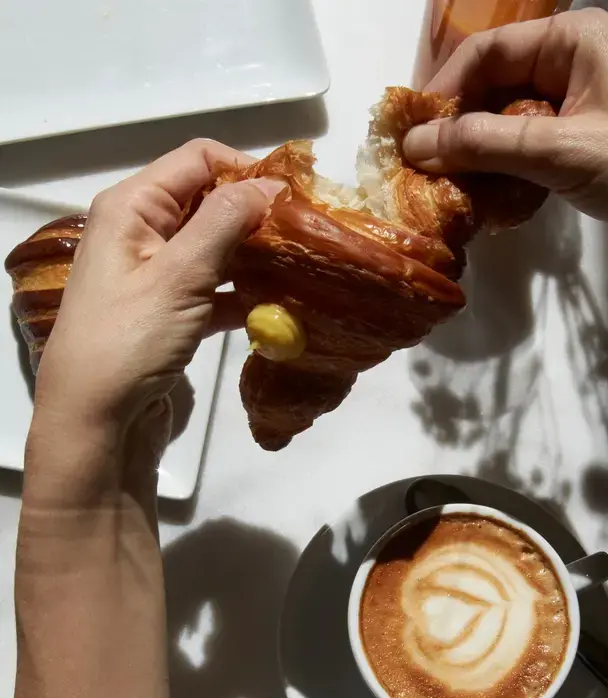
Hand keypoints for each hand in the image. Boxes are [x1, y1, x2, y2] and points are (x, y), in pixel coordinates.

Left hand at [33, 139, 281, 438]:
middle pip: (210, 202)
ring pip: (217, 247)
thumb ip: (225, 222)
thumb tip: (270, 184)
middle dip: (256, 215)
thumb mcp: (179, 275)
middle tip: (303, 234)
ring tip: (298, 266)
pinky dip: (243, 293)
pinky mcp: (172, 311)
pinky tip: (277, 307)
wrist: (97, 419)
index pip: (198, 160)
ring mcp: (158, 274)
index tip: (292, 198)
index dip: (246, 170)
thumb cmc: (130, 339)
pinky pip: (215, 288)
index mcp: (133, 207)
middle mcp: (143, 232)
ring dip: (254, 256)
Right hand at [403, 9, 607, 244]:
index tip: (413, 135)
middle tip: (425, 170)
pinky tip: (486, 201)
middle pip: (492, 89)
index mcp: (571, 41)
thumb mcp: (560, 150)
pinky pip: (522, 152)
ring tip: (450, 191)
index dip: (444, 92)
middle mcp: (569, 65)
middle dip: (458, 131)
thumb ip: (484, 144)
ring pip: (503, 125)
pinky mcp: (575, 146)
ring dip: (477, 159)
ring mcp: (573, 108)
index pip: (487, 53)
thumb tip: (415, 145)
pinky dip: (502, 176)